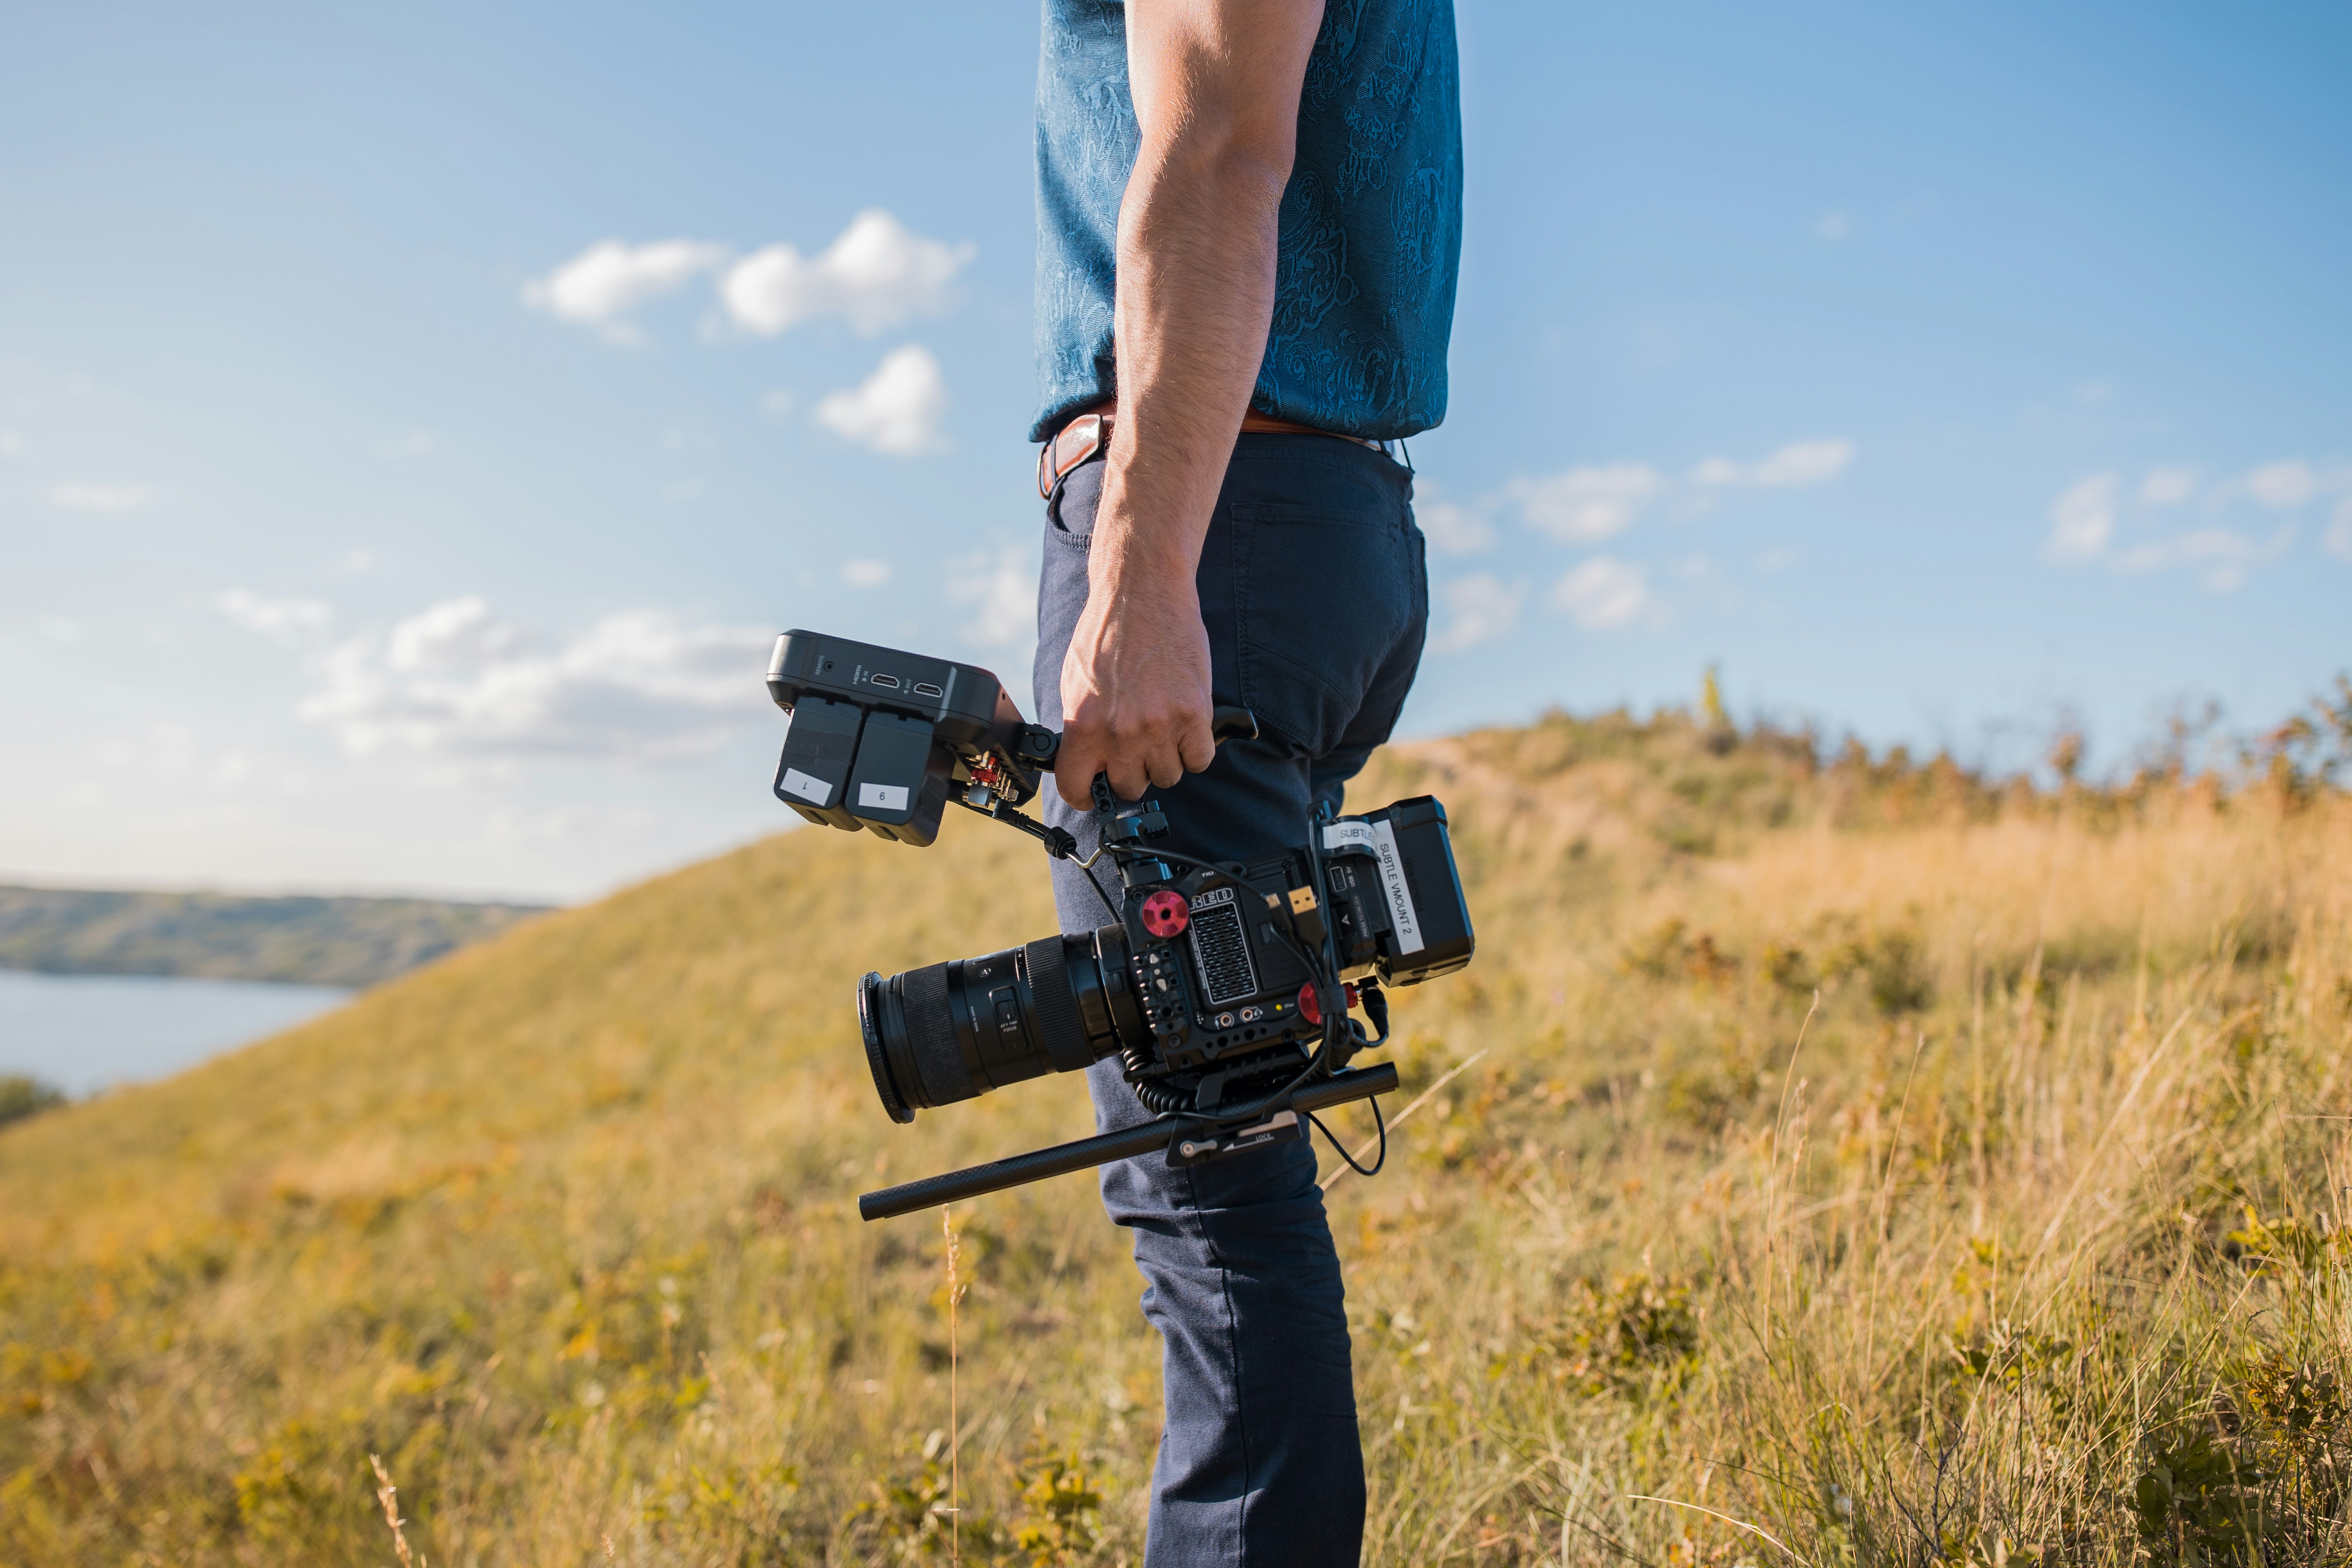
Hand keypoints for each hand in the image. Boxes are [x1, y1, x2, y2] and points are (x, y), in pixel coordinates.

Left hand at [1056, 543, 1215, 806]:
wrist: (1143, 594)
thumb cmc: (1107, 633)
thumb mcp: (1074, 683)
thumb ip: (1080, 727)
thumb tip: (1086, 760)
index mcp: (1084, 725)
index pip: (1077, 788)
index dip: (1085, 793)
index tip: (1093, 790)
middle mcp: (1122, 732)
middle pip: (1130, 786)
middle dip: (1131, 771)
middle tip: (1134, 748)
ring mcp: (1161, 725)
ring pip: (1167, 776)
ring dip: (1164, 760)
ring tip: (1161, 730)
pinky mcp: (1194, 713)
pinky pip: (1199, 760)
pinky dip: (1194, 750)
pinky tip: (1185, 728)